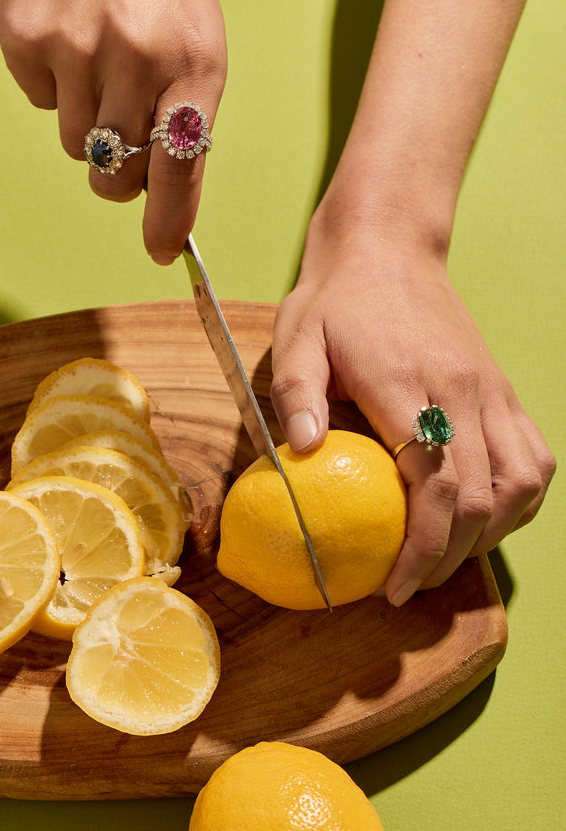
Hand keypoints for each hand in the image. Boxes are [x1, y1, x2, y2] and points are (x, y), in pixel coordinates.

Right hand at [0, 0, 226, 262]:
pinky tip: (68, 37)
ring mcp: (76, 47)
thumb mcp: (196, 46)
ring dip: (87, 122)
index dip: (167, 220)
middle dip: (120, 171)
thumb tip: (164, 203)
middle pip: (117, 174)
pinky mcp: (25, 37)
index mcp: (192, 63)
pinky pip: (39, 103)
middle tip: (123, 129)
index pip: (179, 168)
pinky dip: (52, 83)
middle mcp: (135, 58)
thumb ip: (184, 121)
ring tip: (98, 64)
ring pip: (76, 147)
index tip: (160, 250)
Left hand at [271, 215, 555, 605]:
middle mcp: (463, 390)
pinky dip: (519, 498)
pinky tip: (486, 516)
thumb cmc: (337, 298)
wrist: (388, 245)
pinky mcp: (502, 388)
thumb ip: (297, 394)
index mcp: (409, 383)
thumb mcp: (298, 337)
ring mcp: (491, 389)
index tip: (393, 585)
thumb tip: (301, 453)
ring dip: (490, 534)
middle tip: (410, 585)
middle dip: (449, 557)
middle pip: (481, 497)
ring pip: (521, 482)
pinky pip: (534, 455)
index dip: (421, 547)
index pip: (435, 484)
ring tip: (447, 557)